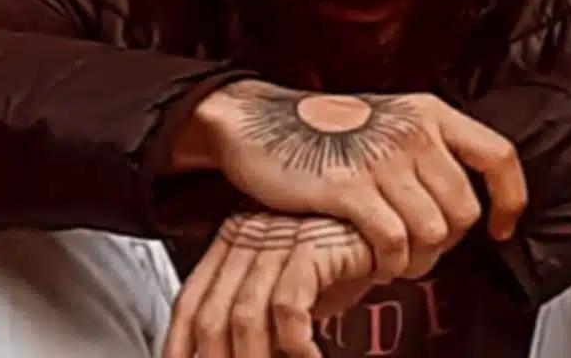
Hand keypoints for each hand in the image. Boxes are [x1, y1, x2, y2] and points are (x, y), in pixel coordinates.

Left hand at [163, 212, 375, 357]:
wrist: (392, 225)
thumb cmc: (343, 256)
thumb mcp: (290, 285)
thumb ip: (259, 315)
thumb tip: (234, 354)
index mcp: (235, 238)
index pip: (190, 301)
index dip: (179, 345)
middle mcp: (251, 233)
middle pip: (212, 316)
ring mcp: (280, 235)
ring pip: (244, 317)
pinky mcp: (313, 243)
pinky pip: (289, 306)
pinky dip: (295, 345)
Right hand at [189, 80, 526, 280]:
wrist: (260, 125)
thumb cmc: (326, 132)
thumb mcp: (389, 122)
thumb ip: (429, 150)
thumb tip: (468, 198)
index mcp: (428, 113)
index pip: (498, 156)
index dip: (509, 199)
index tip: (500, 227)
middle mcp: (413, 131)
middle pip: (465, 209)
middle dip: (447, 243)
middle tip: (419, 249)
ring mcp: (382, 158)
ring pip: (435, 232)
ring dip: (418, 258)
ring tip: (395, 256)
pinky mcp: (349, 187)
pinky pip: (395, 242)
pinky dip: (390, 261)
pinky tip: (374, 257)